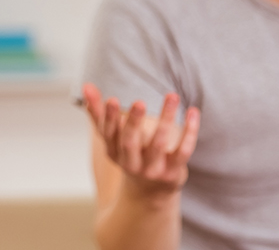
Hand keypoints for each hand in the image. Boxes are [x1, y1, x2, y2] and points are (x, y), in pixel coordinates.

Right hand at [82, 83, 200, 199]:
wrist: (150, 192)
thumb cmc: (129, 154)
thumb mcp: (112, 138)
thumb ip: (98, 112)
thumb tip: (86, 86)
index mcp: (114, 152)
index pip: (109, 134)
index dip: (109, 118)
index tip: (112, 99)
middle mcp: (131, 163)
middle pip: (130, 142)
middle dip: (134, 122)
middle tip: (139, 102)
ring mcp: (153, 169)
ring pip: (159, 144)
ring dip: (166, 119)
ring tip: (172, 95)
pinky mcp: (173, 172)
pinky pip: (183, 151)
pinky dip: (189, 132)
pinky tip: (193, 111)